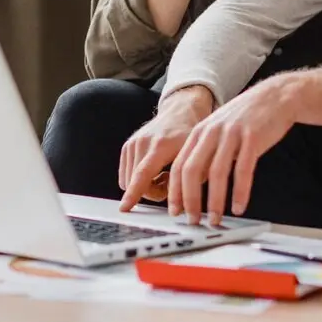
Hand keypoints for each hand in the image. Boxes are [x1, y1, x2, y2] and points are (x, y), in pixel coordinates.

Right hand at [118, 88, 212, 210]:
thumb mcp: (196, 159)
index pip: (143, 174)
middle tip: (169, 182)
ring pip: (129, 182)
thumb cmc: (191, 137)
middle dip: (153, 192)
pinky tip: (154, 170)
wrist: (180, 112)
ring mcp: (132, 143)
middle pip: (136, 184)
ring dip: (146, 187)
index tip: (125, 208)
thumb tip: (181, 208)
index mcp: (161, 145)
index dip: (134, 193)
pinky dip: (138, 180)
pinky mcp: (127, 147)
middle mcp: (143, 142)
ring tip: (163, 174)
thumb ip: (188, 182)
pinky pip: (126, 176)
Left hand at [167, 77, 300, 225]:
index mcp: (199, 132)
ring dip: (215, 200)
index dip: (175, 191)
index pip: (179, 165)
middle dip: (190, 199)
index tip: (175, 211)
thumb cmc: (246, 118)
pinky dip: (240, 192)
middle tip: (193, 220)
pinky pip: (243, 170)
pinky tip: (239, 207)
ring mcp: (232, 134)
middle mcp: (212, 132)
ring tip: (216, 218)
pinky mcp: (253, 138)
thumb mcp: (218, 131)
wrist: (275, 96)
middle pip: (192, 170)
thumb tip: (194, 185)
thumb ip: (205, 154)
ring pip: (217, 173)